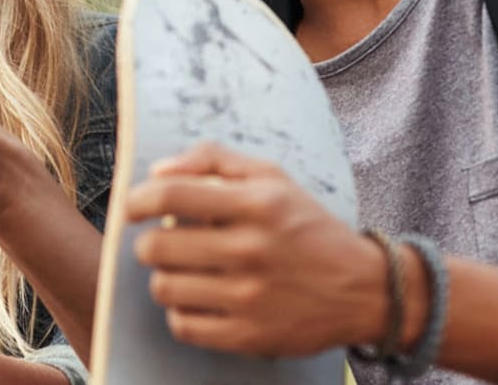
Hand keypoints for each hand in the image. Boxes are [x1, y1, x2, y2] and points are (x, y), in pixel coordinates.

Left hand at [122, 142, 380, 356]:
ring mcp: (249, 297)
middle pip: (156, 247)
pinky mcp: (248, 336)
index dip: (137, 200)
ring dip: (165, 278)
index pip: (170, 196)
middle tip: (165, 243)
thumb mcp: (272, 178)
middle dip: (150, 243)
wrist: (365, 290)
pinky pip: (182, 325)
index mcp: (257, 204)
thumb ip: (214, 160)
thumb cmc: (308, 227)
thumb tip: (157, 172)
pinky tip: (200, 300)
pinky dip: (182, 313)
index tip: (132, 207)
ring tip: (186, 272)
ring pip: (163, 288)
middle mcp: (251, 250)